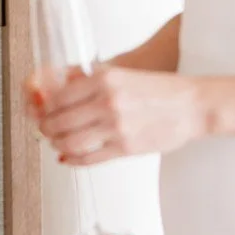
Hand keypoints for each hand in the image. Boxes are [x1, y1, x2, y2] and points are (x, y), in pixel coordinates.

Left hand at [26, 66, 206, 164]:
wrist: (193, 106)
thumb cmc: (162, 90)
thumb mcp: (124, 74)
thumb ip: (92, 79)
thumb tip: (61, 84)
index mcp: (106, 79)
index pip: (59, 97)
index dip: (44, 107)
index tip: (41, 110)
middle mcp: (108, 102)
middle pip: (59, 121)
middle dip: (46, 128)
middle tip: (45, 128)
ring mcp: (116, 127)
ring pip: (69, 142)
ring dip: (56, 145)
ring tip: (56, 143)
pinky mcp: (124, 148)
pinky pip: (88, 158)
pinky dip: (72, 160)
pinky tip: (68, 158)